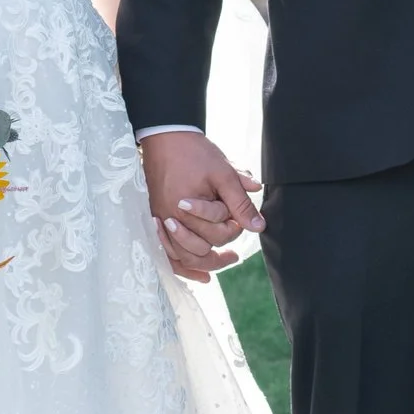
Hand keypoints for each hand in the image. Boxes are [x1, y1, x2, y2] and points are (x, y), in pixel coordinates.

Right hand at [139, 129, 259, 280]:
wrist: (165, 138)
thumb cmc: (195, 154)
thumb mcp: (223, 174)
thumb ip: (239, 201)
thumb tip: (259, 226)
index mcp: (188, 207)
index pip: (217, 233)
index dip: (233, 229)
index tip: (239, 222)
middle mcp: (171, 218)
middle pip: (200, 249)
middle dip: (219, 249)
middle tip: (234, 251)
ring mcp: (160, 221)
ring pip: (182, 257)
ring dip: (203, 264)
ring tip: (223, 263)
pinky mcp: (154, 220)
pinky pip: (167, 253)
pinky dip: (183, 266)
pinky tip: (200, 276)